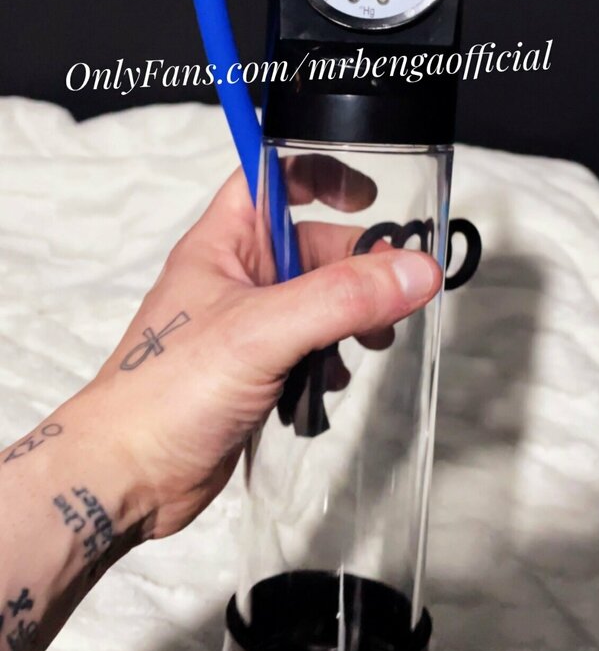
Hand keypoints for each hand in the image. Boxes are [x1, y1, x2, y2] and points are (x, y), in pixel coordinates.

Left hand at [86, 159, 440, 538]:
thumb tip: (417, 272)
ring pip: (320, 301)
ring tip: (370, 344)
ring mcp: (248, 326)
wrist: (128, 476)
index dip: (320, 174)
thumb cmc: (169, 392)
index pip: (275, 176)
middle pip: (315, 246)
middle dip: (358, 268)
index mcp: (224, 243)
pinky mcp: (259, 371)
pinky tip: (331, 384)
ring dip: (352, 319)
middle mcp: (238, 277)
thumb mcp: (261, 332)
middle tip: (393, 299)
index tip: (370, 197)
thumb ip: (341, 299)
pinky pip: (312, 348)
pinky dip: (332, 360)